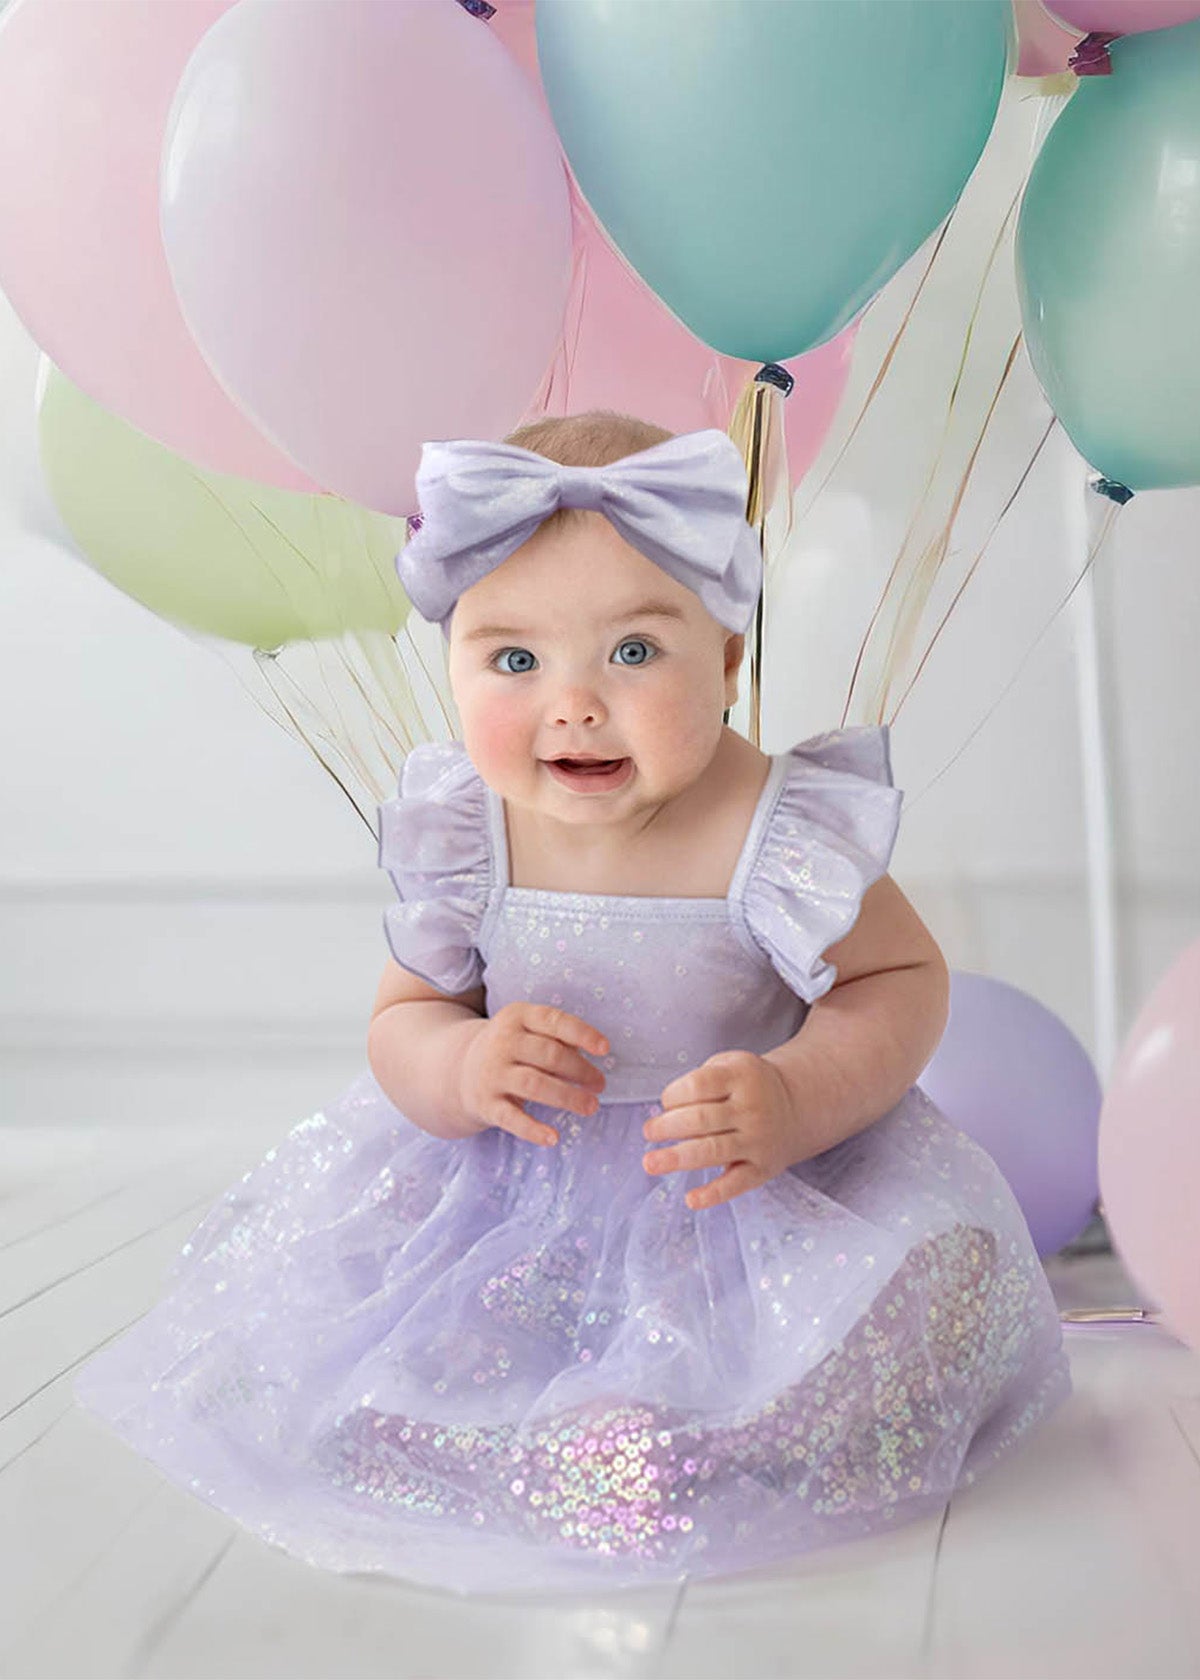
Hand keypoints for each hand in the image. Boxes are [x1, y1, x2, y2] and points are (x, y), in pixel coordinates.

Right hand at [459, 1002, 607, 1147]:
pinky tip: (553, 1138)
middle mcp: (502, 1042)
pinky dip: (533, 1130)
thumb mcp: (528, 1030)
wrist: (458, 1071)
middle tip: (599, 1085)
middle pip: (549, 1055)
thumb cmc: (511, 1049)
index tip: (605, 1049)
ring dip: (568, 1097)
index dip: (582, 1034)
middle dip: (580, 1071)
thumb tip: (594, 1052)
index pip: (554, 1021)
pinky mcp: (485, 1103)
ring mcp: (492, 1073)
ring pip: (535, 1085)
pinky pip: (511, 1118)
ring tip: (590, 1107)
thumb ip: (559, 1037)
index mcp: (517, 1016)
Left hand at [642, 1049, 799, 1210]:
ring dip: (677, 1159)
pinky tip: (691, 1199)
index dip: (673, 1095)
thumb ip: (701, 1081)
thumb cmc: (749, 1085)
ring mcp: (758, 1140)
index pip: (698, 1086)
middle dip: (667, 1127)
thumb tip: (668, 1115)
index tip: (667, 1102)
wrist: (796, 1105)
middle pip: (700, 1119)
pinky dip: (713, 1194)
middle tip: (649, 1132)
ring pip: (712, 1151)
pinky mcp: (762, 1169)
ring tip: (650, 1163)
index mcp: (741, 1077)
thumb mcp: (731, 1064)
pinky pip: (736, 1184)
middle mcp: (751, 1109)